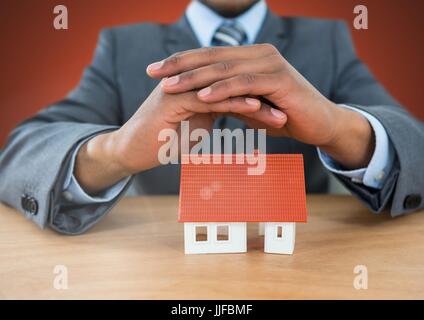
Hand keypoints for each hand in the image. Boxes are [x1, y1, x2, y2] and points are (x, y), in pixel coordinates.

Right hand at [74, 82, 277, 193]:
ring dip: (257, 100)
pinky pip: (210, 99)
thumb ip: (211, 115)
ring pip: (226, 90)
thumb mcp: (193, 125)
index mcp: (196, 86)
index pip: (234, 87)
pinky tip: (256, 108)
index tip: (283, 109)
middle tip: (290, 108)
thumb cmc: (161, 141)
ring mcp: (181, 88)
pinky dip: (234, 103)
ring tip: (281, 111)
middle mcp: (189, 81)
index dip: (260, 96)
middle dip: (264, 97)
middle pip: (235, 84)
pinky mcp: (174, 100)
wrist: (130, 151)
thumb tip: (231, 117)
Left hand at [147, 44, 374, 168]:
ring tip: (168, 86)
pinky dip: (222, 90)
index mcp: (249, 56)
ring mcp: (269, 64)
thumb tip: (204, 100)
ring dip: (194, 78)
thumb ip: (229, 98)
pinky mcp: (279, 79)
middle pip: (211, 57)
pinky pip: (244, 83)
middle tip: (152, 72)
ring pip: (224, 68)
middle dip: (178, 65)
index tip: (154, 71)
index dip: (180, 62)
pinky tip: (201, 97)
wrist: (319, 123)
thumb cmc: (283, 114)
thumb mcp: (249, 104)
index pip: (208, 55)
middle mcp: (258, 54)